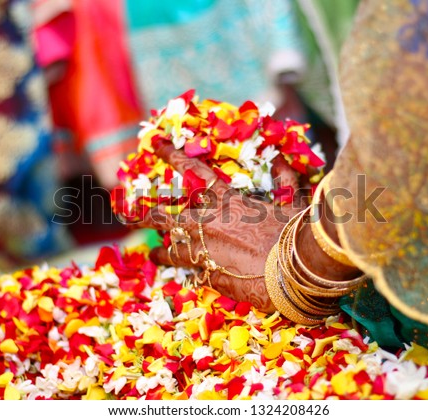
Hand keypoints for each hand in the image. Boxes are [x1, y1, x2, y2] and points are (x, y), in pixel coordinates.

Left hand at [136, 144, 350, 311]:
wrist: (298, 271)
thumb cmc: (296, 232)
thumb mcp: (293, 201)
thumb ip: (285, 179)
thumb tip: (282, 160)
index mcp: (227, 200)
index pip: (193, 171)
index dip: (170, 155)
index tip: (154, 143)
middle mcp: (208, 223)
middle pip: (165, 217)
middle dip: (145, 214)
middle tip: (129, 213)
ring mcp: (205, 251)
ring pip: (172, 248)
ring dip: (161, 250)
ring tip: (152, 252)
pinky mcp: (210, 276)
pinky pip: (190, 271)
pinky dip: (187, 272)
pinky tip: (182, 276)